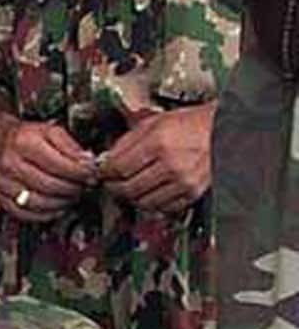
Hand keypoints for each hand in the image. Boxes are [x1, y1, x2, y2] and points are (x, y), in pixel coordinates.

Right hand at [0, 113, 96, 220]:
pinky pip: (26, 214)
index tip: (91, 174)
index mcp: (24, 143)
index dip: (79, 173)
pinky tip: (56, 206)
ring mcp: (4, 184)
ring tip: (72, 195)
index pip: (58, 164)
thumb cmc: (26, 137)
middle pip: (50, 185)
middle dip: (73, 188)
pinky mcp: (1, 198)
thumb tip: (88, 163)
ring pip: (39, 202)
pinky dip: (46, 214)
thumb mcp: (51, 131)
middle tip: (84, 186)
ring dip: (62, 202)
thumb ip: (71, 146)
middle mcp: (11, 164)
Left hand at [98, 102, 212, 215]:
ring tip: (130, 188)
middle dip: (114, 187)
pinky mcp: (193, 192)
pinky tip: (150, 193)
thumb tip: (108, 157)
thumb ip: (129, 139)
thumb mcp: (157, 121)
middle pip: (127, 188)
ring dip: (132, 197)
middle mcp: (171, 164)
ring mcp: (183, 181)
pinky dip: (153, 203)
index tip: (102, 172)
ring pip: (143, 202)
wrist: (225, 131)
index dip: (105, 173)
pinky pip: (163, 207)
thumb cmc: (192, 123)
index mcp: (159, 141)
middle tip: (111, 183)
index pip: (118, 167)